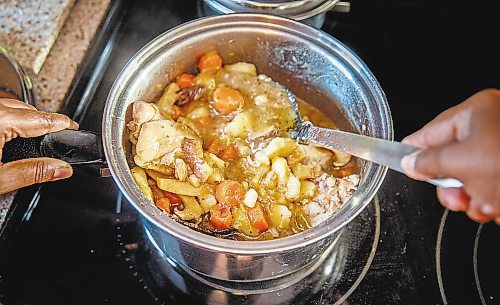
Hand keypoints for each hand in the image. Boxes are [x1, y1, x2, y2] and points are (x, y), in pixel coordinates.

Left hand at [0, 99, 78, 193]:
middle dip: (42, 121)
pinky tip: (6, 133)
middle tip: (55, 134)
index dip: (62, 123)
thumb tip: (62, 169)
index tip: (72, 126)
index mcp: (0, 120)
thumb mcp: (0, 179)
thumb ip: (33, 172)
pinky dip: (6, 118)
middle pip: (26, 109)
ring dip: (22, 118)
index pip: (42, 118)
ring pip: (9, 107)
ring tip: (31, 135)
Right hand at [401, 89, 499, 223]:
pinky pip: (493, 187)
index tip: (401, 163)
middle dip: (454, 187)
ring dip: (475, 199)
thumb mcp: (464, 164)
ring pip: (472, 179)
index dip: (415, 151)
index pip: (431, 131)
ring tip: (490, 205)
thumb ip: (429, 163)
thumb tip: (410, 162)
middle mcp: (493, 126)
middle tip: (459, 198)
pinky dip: (494, 202)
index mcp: (478, 112)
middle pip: (452, 160)